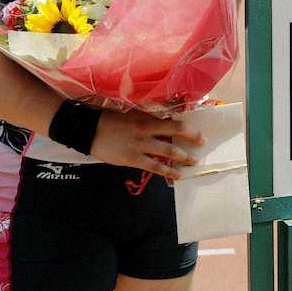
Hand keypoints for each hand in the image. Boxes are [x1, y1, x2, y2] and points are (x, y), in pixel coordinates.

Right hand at [89, 109, 203, 180]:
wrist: (89, 130)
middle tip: (202, 143)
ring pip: (168, 152)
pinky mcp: (133, 159)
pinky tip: (177, 175)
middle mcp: (146, 131)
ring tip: (193, 162)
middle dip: (192, 139)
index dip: (188, 127)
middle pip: (175, 133)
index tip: (197, 130)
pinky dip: (168, 171)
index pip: (173, 122)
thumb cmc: (110, 120)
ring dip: (184, 157)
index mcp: (146, 118)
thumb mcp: (131, 115)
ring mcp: (140, 146)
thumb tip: (165, 124)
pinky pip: (155, 167)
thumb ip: (148, 120)